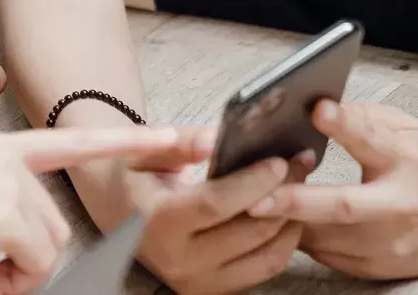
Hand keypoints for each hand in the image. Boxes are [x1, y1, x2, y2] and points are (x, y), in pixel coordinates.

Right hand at [0, 127, 210, 294]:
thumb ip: (7, 215)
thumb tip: (47, 255)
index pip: (75, 142)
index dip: (138, 142)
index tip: (187, 139)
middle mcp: (3, 157)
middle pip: (58, 229)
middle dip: (23, 267)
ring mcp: (4, 181)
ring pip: (49, 252)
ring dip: (10, 281)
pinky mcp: (1, 212)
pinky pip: (34, 268)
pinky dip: (1, 286)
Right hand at [91, 153, 304, 293]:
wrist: (115, 209)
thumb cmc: (131, 173)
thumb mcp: (144, 149)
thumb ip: (181, 143)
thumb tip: (217, 138)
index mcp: (154, 222)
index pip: (214, 205)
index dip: (253, 183)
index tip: (280, 161)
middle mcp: (176, 260)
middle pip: (247, 233)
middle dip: (283, 196)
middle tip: (302, 164)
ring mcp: (194, 281)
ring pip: (264, 257)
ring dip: (291, 221)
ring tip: (300, 186)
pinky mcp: (210, 289)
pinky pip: (262, 269)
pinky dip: (281, 242)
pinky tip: (287, 212)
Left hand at [252, 101, 417, 278]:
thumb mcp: (400, 126)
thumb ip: (358, 117)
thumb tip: (309, 108)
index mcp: (408, 161)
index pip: (374, 140)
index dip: (345, 125)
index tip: (318, 109)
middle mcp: (403, 206)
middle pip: (345, 207)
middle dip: (297, 202)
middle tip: (254, 198)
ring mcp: (393, 245)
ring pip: (327, 238)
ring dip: (289, 221)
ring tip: (257, 203)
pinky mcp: (380, 269)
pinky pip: (327, 256)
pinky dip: (302, 238)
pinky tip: (284, 221)